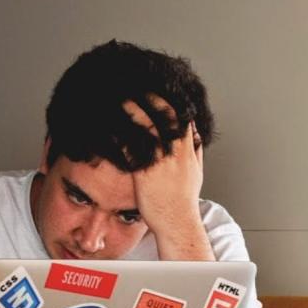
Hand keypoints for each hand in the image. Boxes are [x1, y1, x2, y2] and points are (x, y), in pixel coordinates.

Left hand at [121, 95, 207, 253]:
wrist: (177, 222)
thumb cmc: (183, 201)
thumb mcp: (196, 172)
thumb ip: (195, 150)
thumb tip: (196, 135)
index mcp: (188, 149)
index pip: (181, 115)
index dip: (169, 99)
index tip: (158, 89)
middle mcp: (176, 152)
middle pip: (165, 115)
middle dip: (151, 97)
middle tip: (137, 85)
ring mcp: (161, 161)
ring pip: (147, 126)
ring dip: (133, 110)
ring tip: (121, 98)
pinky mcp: (145, 172)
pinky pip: (132, 147)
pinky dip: (122, 134)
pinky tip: (111, 125)